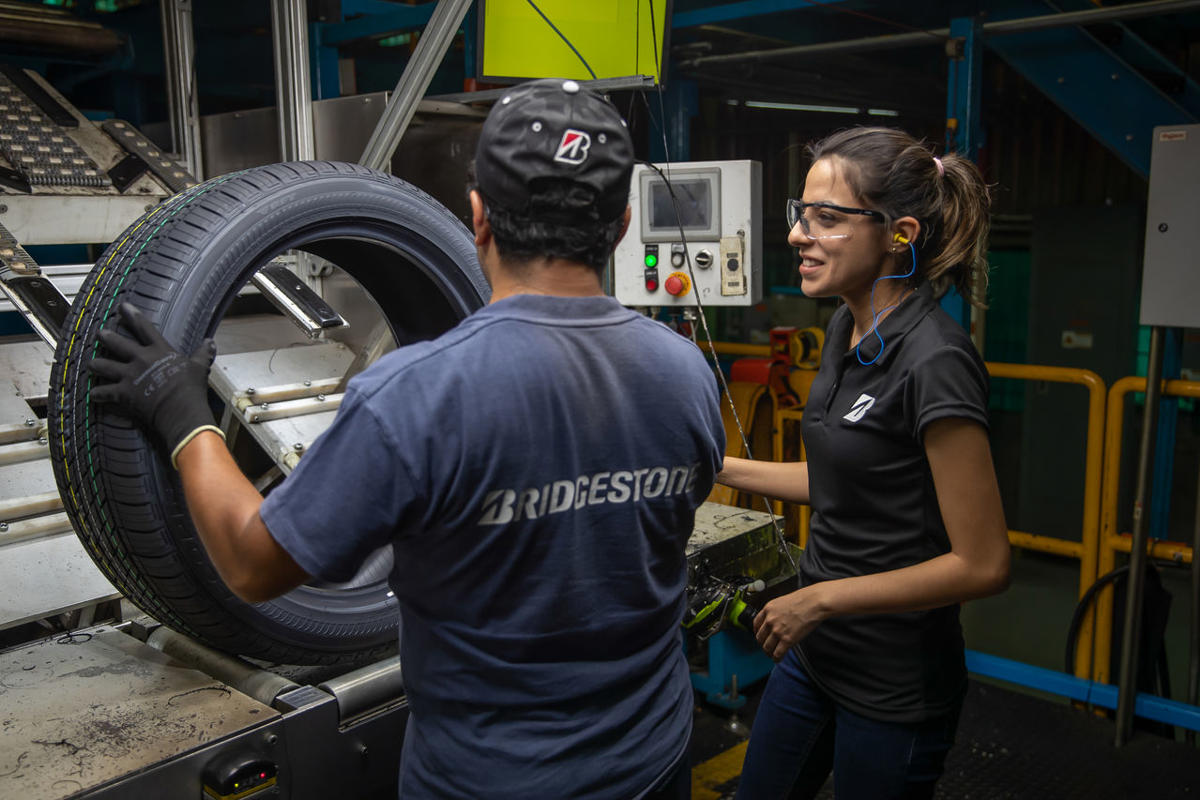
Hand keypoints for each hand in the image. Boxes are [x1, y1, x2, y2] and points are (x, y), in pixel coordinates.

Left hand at [89, 302, 221, 466]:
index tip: (123, 306)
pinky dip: (98, 394)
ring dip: (97, 364)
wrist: (180, 410)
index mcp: (159, 350)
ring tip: (91, 363)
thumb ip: (202, 353)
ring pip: (105, 366)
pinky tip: (93, 394)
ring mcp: (129, 375)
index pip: (144, 328)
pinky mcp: (123, 393)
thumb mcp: (200, 367)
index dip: (133, 315)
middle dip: (107, 337)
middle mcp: (141, 359)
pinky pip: (105, 392)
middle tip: (100, 333)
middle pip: (118, 344)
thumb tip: (211, 342)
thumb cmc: (191, 388)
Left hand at [753, 586, 827, 660]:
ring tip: (772, 654)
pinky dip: (776, 658)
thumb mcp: (783, 602)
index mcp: (768, 609)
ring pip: (767, 647)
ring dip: (769, 653)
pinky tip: (778, 658)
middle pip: (760, 638)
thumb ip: (776, 612)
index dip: (757, 632)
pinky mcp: (787, 640)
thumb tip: (775, 621)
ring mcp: (777, 631)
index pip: (756, 624)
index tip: (760, 636)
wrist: (814, 603)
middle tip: (767, 646)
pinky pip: (777, 653)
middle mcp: (770, 620)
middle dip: (763, 644)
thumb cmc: (804, 599)